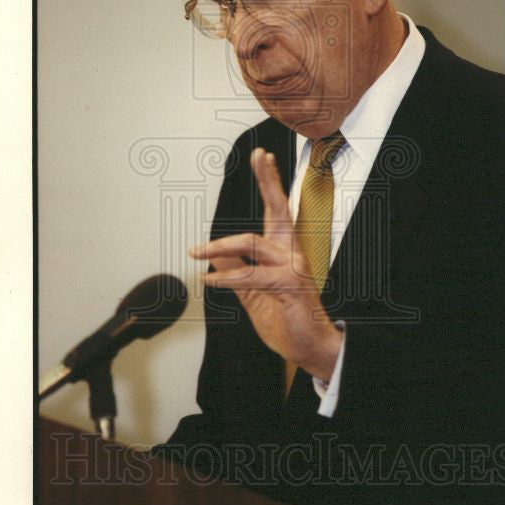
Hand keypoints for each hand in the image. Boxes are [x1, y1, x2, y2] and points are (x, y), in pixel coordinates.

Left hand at [189, 147, 342, 380]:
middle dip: (268, 181)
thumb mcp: (253, 293)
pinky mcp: (288, 287)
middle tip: (260, 156)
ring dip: (219, 245)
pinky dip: (225, 277)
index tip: (263, 158)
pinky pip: (250, 276)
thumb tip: (215, 252)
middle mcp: (291, 253)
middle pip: (279, 209)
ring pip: (252, 243)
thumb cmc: (286, 319)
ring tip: (196, 252)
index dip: (270, 183)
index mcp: (283, 251)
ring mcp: (292, 268)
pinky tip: (208, 279)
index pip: (276, 210)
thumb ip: (237, 270)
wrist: (309, 347)